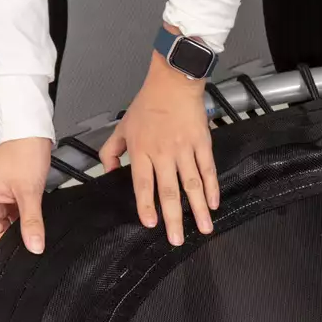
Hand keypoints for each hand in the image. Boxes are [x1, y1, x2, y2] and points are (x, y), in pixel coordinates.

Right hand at [0, 137, 51, 258]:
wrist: (31, 135)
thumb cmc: (22, 153)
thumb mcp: (29, 192)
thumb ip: (31, 222)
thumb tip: (34, 246)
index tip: (6, 261)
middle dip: (5, 246)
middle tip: (26, 251)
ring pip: (2, 231)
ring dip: (16, 237)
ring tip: (32, 238)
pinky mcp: (10, 201)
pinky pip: (13, 222)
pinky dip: (22, 228)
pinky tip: (34, 229)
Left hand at [100, 36, 218, 245]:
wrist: (173, 82)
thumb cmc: (148, 104)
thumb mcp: (122, 127)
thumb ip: (111, 151)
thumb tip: (107, 172)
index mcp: (142, 150)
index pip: (143, 184)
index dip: (147, 205)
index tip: (151, 223)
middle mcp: (163, 153)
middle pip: (169, 191)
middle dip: (174, 218)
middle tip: (178, 239)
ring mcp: (185, 149)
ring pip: (192, 185)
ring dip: (198, 209)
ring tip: (204, 229)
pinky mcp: (202, 144)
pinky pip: (208, 170)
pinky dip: (212, 188)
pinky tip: (213, 204)